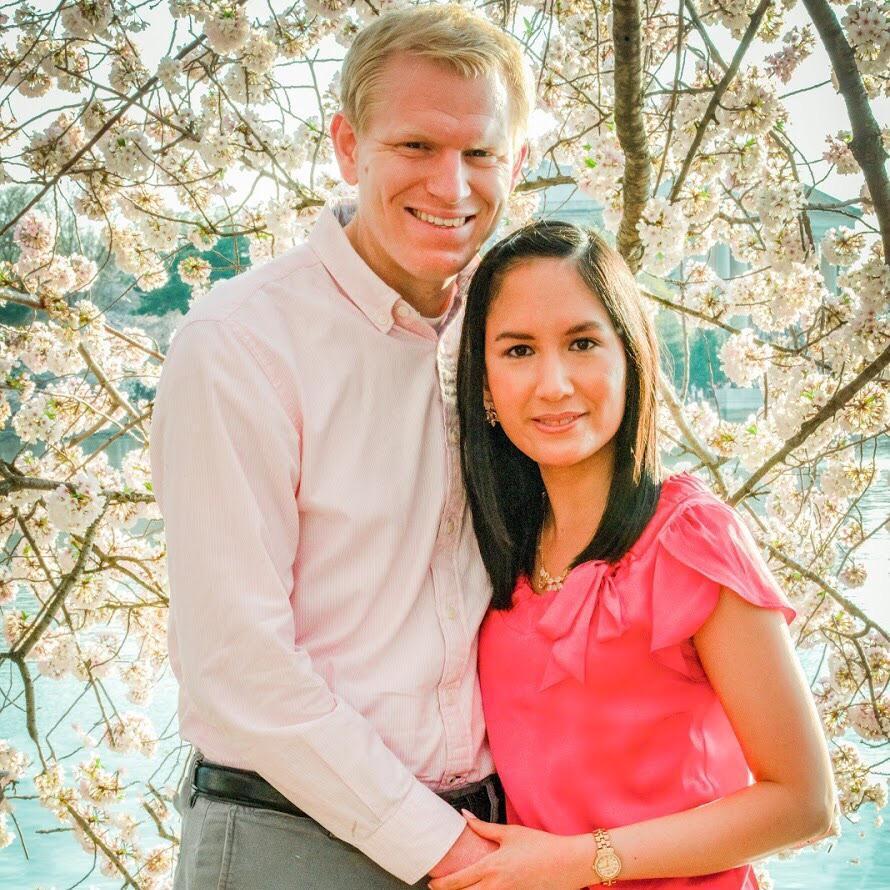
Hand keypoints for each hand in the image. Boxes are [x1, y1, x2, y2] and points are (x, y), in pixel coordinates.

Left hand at [428, 812, 587, 889]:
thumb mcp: (510, 833)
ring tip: (458, 888)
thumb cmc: (540, 845)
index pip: (459, 881)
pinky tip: (480, 888)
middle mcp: (497, 886)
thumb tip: (464, 816)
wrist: (567, 863)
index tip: (432, 882)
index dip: (442, 884)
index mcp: (492, 867)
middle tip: (439, 888)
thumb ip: (483, 827)